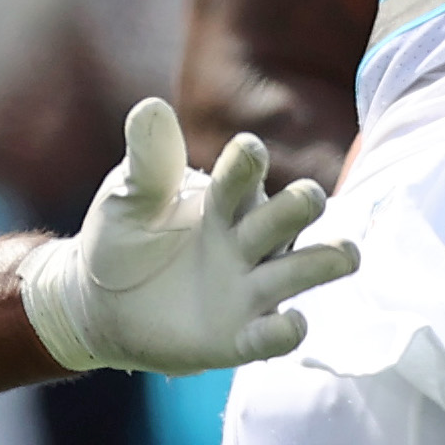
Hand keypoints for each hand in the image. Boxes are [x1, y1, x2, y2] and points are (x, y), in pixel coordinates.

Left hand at [17, 98, 357, 374]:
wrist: (98, 306)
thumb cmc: (122, 241)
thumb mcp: (127, 199)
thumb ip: (147, 162)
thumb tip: (150, 107)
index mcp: (222, 201)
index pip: (241, 177)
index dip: (246, 164)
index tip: (247, 149)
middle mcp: (247, 241)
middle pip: (285, 218)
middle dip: (298, 206)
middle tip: (308, 198)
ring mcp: (249, 289)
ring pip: (298, 271)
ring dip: (321, 262)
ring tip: (346, 254)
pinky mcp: (239, 337)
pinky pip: (270, 336)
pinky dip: (284, 332)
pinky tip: (293, 324)